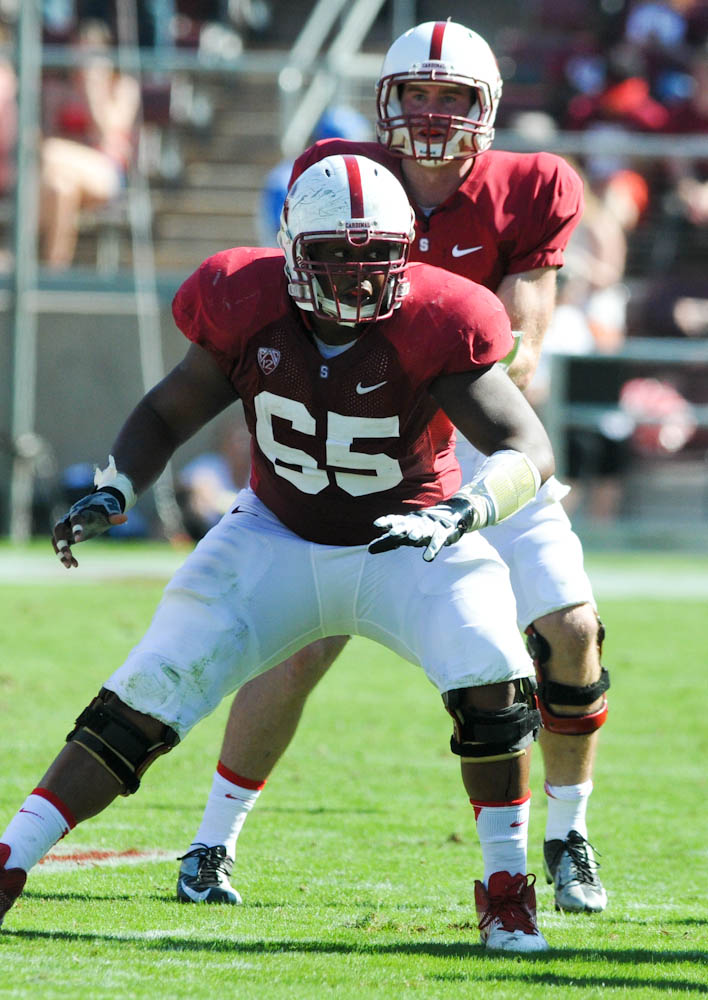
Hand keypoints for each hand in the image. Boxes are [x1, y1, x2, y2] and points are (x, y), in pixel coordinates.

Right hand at [52, 488, 127, 568]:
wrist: (99, 504)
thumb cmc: (105, 508)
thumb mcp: (111, 512)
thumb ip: (115, 516)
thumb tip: (125, 518)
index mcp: (81, 511)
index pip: (75, 519)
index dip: (76, 528)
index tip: (78, 540)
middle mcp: (69, 518)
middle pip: (58, 529)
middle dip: (61, 542)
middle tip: (67, 555)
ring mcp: (67, 527)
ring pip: (56, 539)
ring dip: (60, 552)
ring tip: (69, 566)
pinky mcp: (68, 535)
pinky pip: (61, 545)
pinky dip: (65, 555)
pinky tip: (75, 565)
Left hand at [368, 496, 482, 562]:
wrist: (451, 516)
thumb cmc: (421, 528)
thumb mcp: (405, 534)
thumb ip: (387, 542)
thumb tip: (369, 549)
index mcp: (407, 522)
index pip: (396, 521)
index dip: (387, 521)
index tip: (377, 524)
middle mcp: (417, 523)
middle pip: (407, 525)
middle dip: (400, 529)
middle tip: (392, 533)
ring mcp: (430, 528)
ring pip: (423, 531)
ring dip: (418, 534)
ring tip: (412, 538)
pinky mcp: (443, 534)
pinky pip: (437, 542)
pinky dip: (433, 549)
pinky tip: (427, 558)